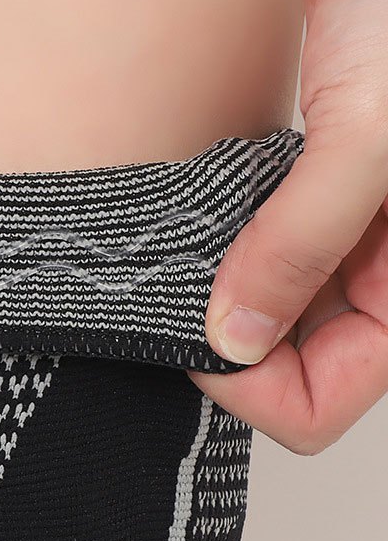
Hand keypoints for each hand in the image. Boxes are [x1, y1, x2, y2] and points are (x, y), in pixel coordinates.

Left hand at [190, 0, 387, 454]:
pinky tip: (193, 224)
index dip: (246, 388)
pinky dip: (215, 255)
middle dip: (223, 343)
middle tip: (173, 291)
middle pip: (282, 370)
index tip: (190, 335)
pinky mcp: (300, 199)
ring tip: (180, 253)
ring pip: (261, 319)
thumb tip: (234, 342)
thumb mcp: (367, 135)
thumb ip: (300, 246)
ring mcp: (336, 240)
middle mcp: (375, 276)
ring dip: (214, 299)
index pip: (317, 405)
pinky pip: (252, 260)